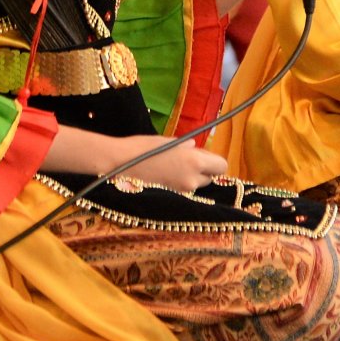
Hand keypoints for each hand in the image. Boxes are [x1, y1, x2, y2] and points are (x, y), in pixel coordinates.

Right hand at [46, 127, 228, 190]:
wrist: (118, 165)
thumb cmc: (142, 147)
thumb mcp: (168, 141)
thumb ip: (186, 146)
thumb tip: (194, 147)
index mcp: (194, 161)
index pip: (221, 166)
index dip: (214, 161)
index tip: (204, 156)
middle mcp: (192, 179)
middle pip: (210, 178)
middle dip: (203, 170)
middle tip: (186, 161)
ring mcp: (181, 192)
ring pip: (197, 186)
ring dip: (191, 179)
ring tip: (173, 169)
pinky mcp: (171, 199)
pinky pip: (184, 192)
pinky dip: (179, 186)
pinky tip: (165, 178)